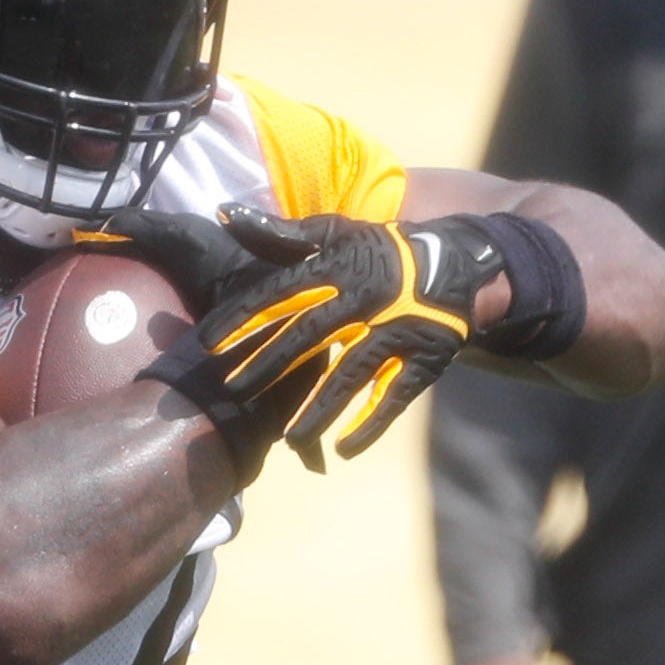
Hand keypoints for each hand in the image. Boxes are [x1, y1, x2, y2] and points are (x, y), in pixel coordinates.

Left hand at [106, 208, 511, 465]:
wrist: (455, 262)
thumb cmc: (380, 252)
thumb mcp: (337, 233)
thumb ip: (282, 234)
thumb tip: (226, 214)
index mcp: (340, 268)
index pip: (282, 292)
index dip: (245, 317)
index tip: (209, 344)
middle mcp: (366, 298)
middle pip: (310, 334)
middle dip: (270, 363)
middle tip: (234, 391)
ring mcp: (398, 330)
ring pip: (352, 373)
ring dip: (320, 408)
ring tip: (289, 440)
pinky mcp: (424, 358)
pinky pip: (395, 395)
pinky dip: (372, 423)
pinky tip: (345, 450)